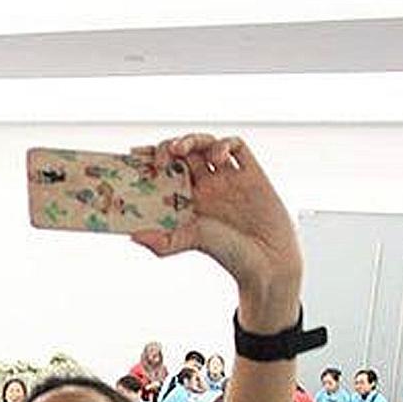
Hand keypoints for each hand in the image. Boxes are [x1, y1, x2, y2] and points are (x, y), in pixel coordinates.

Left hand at [130, 135, 301, 322]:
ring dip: (190, 140)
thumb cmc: (231, 254)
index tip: (134, 155)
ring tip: (180, 149)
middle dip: (166, 148)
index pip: (164, 172)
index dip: (149, 160)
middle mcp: (206, 186)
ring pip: (205, 145)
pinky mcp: (252, 174)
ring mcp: (228, 178)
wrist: (268, 261)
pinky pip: (237, 148)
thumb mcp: (192, 242)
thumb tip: (133, 236)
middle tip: (159, 156)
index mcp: (188, 200)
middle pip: (181, 154)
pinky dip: (224, 144)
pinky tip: (217, 157)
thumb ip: (164, 240)